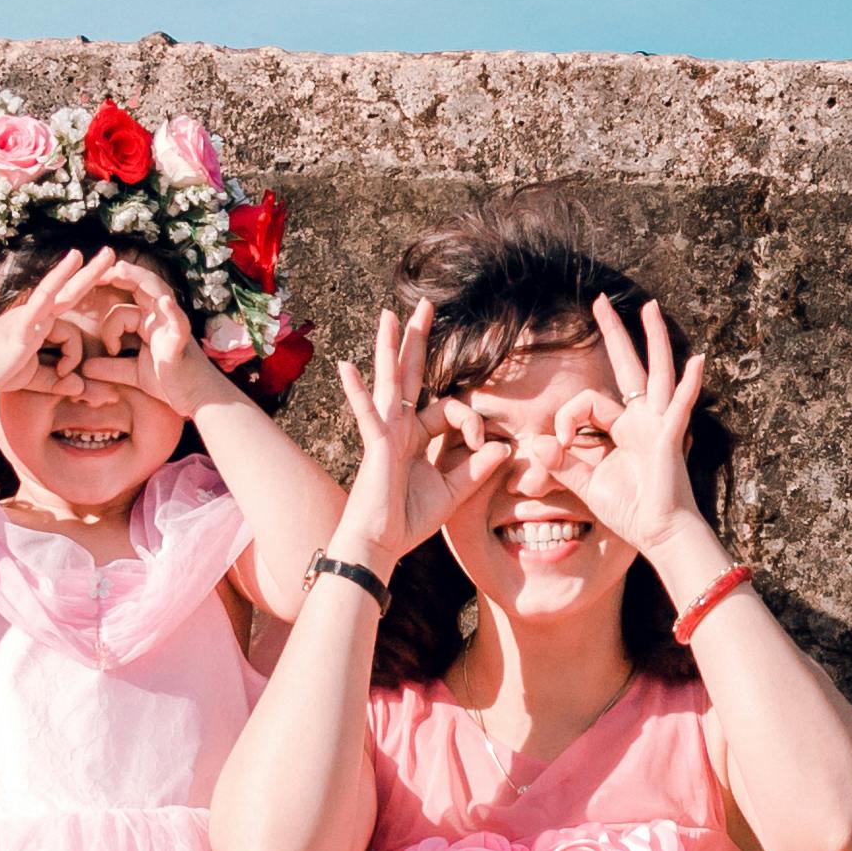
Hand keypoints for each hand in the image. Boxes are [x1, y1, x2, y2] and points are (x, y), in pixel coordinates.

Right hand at [0, 250, 117, 395]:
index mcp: (39, 326)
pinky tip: (70, 263)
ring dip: (80, 273)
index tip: (64, 376)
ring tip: (98, 253)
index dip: (74, 355)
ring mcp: (29, 317)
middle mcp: (35, 315)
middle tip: (111, 252)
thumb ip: (56, 382)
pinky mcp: (22, 324)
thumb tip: (80, 388)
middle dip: (91, 273)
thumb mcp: (33, 378)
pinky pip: (41, 301)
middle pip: (69, 291)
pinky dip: (54, 284)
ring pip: (60, 292)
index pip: (69, 330)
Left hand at [64, 251, 232, 410]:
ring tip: (120, 270)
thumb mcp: (134, 374)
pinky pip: (178, 323)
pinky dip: (172, 312)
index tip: (87, 290)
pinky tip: (165, 302)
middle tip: (96, 270)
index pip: (124, 307)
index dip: (108, 315)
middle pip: (142, 286)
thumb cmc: (170, 384)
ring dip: (138, 279)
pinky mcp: (181, 342)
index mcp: (150, 324)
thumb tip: (85, 368)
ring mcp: (172, 326)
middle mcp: (162, 319)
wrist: (196, 400)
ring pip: (157, 293)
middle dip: (120, 274)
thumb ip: (111, 368)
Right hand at [330, 302, 508, 565]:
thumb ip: (477, 470)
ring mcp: (385, 434)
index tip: (485, 444)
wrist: (379, 545)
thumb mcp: (452, 493)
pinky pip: (367, 414)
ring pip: (389, 382)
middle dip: (418, 339)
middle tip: (425, 305)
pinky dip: (357, 391)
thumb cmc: (408, 521)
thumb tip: (505, 447)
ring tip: (388, 315)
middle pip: (411, 374)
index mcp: (416, 437)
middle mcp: (399, 429)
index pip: (449, 409)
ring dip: (389, 347)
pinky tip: (346, 366)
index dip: (472, 422)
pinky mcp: (376, 447)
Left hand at [574, 300, 713, 559]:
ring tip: (649, 308)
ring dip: (653, 339)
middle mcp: (642, 419)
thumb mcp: (586, 483)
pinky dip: (690, 385)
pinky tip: (698, 361)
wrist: (658, 533)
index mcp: (622, 428)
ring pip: (656, 373)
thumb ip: (562, 463)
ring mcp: (658, 425)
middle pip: (628, 366)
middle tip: (600, 302)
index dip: (567, 417)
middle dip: (614, 332)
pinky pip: (679, 407)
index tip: (559, 443)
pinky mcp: (668, 438)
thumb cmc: (628, 510)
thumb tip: (537, 443)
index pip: (588, 401)